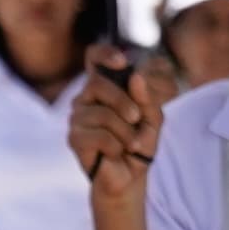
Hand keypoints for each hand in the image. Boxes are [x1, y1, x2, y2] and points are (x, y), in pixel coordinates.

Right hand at [67, 47, 171, 207]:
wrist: (129, 175)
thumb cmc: (139, 143)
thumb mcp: (153, 119)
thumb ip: (148, 98)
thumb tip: (135, 77)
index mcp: (105, 87)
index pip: (94, 58)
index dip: (104, 54)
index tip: (122, 61)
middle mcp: (86, 98)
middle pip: (97, 83)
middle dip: (123, 101)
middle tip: (136, 119)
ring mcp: (77, 117)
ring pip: (102, 114)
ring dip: (125, 132)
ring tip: (130, 144)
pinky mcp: (74, 138)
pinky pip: (99, 135)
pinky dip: (116, 146)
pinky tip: (115, 153)